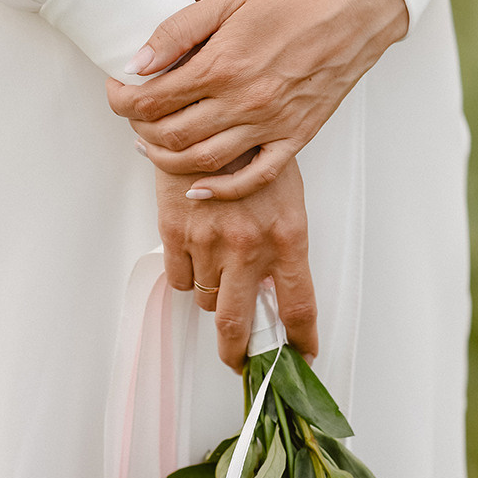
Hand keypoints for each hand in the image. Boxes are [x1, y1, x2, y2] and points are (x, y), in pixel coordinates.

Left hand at [109, 0, 407, 198]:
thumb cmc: (290, 1)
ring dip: (167, 160)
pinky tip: (197, 187)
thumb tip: (137, 64)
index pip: (152, 100)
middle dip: (140, 129)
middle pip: (171, 135)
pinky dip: (219, 190)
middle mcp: (243, 102)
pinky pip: (252, 178)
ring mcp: (269, 125)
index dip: (122, 100)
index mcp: (221, 65)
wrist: (351, 11)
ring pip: (202, 162)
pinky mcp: (294, 139)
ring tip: (153, 146)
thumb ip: (176, 33)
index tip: (117, 91)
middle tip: (134, 115)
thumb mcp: (225, 1)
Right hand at [156, 159, 316, 370]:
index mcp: (287, 237)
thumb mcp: (286, 196)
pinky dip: (187, 277)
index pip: (299, 307)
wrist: (209, 116)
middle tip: (239, 361)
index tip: (302, 356)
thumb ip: (282, 243)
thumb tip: (275, 286)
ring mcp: (209, 242)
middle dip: (238, 352)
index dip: (300, 340)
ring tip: (218, 271)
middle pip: (239, 323)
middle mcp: (249, 246)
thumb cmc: (252, 150)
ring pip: (208, 299)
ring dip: (214, 295)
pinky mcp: (176, 233)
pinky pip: (180, 280)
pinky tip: (194, 255)